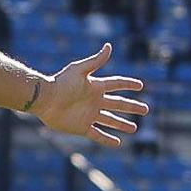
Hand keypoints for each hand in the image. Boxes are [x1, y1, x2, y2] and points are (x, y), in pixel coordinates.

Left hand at [32, 42, 147, 146]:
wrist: (44, 99)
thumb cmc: (60, 83)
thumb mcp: (79, 70)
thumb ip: (95, 61)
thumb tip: (109, 46)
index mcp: (95, 87)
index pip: (116, 84)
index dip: (128, 84)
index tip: (141, 85)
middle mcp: (94, 101)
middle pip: (117, 104)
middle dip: (131, 107)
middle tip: (146, 109)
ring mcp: (89, 115)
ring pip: (110, 120)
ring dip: (122, 124)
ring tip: (134, 128)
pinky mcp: (81, 127)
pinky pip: (97, 134)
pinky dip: (107, 139)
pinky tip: (118, 143)